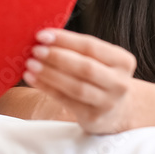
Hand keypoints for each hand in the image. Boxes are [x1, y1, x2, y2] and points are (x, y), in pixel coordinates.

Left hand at [23, 28, 138, 134]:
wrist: (118, 111)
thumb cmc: (100, 77)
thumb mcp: (100, 61)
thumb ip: (78, 49)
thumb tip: (44, 37)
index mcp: (123, 61)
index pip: (91, 46)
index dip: (65, 39)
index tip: (42, 35)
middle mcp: (120, 82)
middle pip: (85, 67)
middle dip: (57, 57)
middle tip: (35, 50)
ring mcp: (108, 103)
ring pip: (76, 86)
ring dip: (50, 74)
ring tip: (30, 64)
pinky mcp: (94, 118)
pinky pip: (66, 100)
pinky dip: (47, 88)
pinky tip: (33, 78)